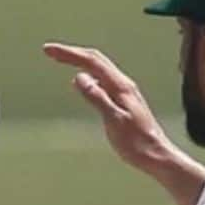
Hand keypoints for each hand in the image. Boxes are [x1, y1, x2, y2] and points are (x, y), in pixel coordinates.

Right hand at [41, 43, 204, 204]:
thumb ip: (96, 98)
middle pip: (95, 60)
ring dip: (79, 61)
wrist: (156, 154)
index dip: (69, 54)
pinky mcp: (122, 101)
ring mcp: (123, 92)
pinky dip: (87, 74)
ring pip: (99, 68)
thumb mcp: (113, 120)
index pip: (92, 61)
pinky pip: (102, 80)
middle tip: (50, 51)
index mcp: (121, 86)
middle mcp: (123, 85)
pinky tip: (81, 81)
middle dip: (72, 52)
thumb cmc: (136, 142)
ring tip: (61, 59)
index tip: (49, 51)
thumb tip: (78, 77)